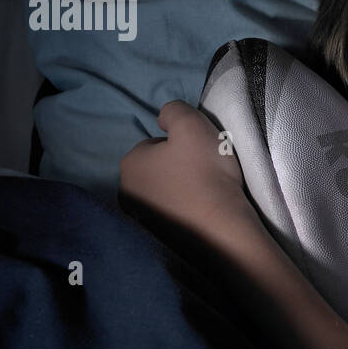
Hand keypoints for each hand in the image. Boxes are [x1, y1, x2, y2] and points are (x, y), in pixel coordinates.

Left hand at [118, 100, 250, 240]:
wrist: (222, 230)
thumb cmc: (206, 173)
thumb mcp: (192, 125)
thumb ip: (173, 110)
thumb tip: (163, 118)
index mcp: (130, 163)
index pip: (156, 144)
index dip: (182, 146)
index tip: (201, 156)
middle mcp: (125, 191)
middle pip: (158, 168)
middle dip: (177, 168)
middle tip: (205, 174)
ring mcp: (139, 218)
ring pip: (164, 191)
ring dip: (180, 189)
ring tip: (205, 194)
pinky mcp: (156, 238)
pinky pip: (170, 214)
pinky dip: (183, 211)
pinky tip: (200, 212)